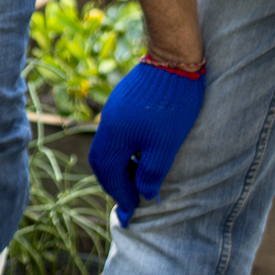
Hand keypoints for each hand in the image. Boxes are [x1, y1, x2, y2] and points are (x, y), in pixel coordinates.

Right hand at [89, 60, 206, 224]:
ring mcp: (111, 115)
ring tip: (138, 178)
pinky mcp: (120, 105)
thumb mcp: (165, 146)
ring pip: (108, 150)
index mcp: (113, 141)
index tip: (132, 213)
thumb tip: (145, 195)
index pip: (110, 177)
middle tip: (131, 199)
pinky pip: (114, 136)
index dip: (122, 196)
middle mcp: (106, 128)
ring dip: (119, 168)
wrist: (172, 61)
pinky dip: (123, 152)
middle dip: (115, 184)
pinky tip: (141, 153)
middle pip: (102, 164)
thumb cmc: (172, 107)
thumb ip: (151, 173)